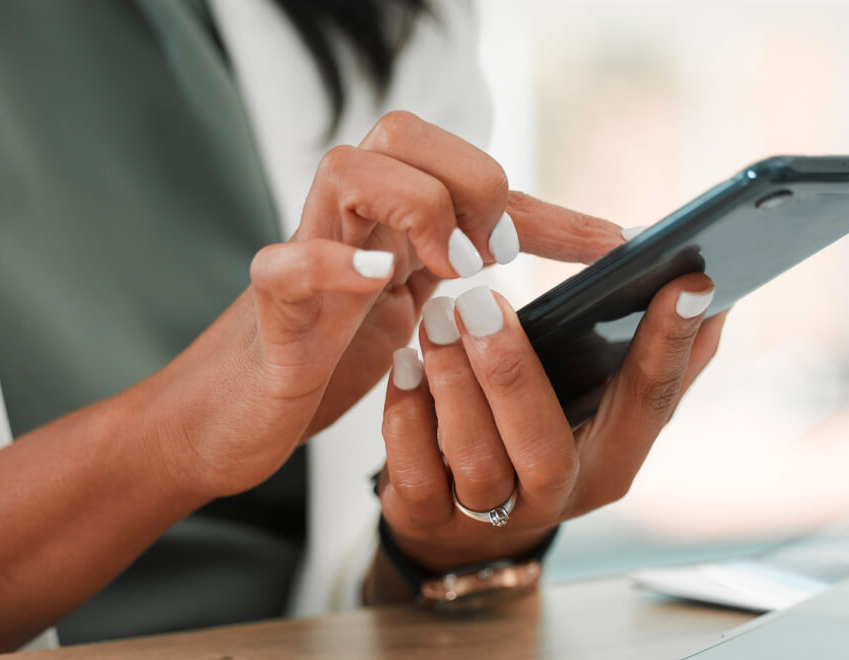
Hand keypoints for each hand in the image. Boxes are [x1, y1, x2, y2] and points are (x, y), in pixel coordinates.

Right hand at [145, 112, 623, 497]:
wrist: (237, 416)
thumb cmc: (331, 355)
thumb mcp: (423, 315)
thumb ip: (479, 281)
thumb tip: (583, 264)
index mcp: (393, 219)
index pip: (474, 176)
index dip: (551, 210)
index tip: (612, 246)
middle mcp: (349, 220)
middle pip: (401, 133)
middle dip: (468, 182)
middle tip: (493, 259)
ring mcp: (305, 254)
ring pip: (346, 168)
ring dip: (414, 208)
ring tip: (447, 270)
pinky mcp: (270, 309)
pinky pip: (286, 262)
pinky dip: (333, 263)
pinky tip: (381, 281)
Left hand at [374, 241, 727, 572]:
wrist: (458, 520)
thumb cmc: (533, 432)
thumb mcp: (597, 404)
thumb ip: (648, 357)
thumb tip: (706, 292)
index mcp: (613, 457)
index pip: (650, 403)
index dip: (671, 347)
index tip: (686, 283)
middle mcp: (560, 495)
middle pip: (546, 448)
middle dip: (512, 373)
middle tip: (483, 300)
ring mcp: (492, 517)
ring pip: (477, 461)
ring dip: (454, 384)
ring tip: (439, 318)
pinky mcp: (429, 520)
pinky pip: (417, 476)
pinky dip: (407, 416)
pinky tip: (405, 365)